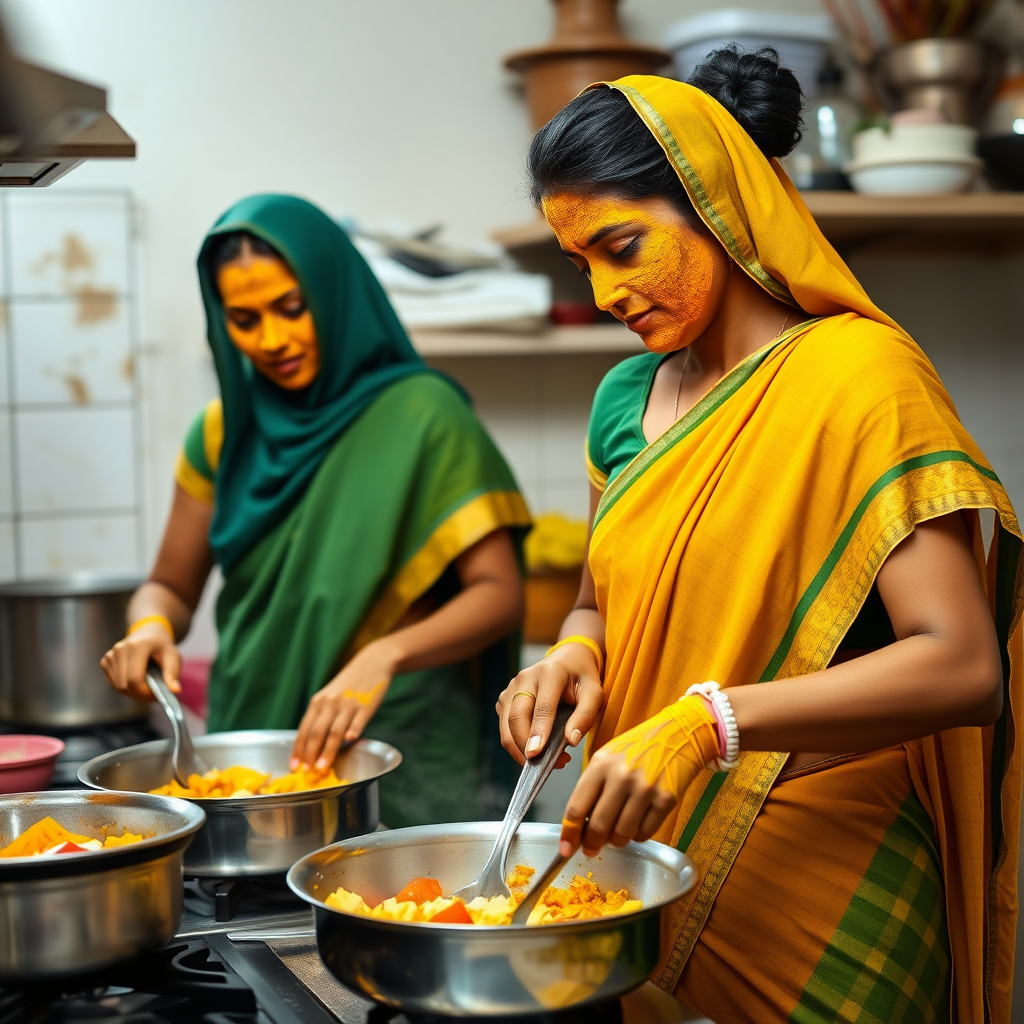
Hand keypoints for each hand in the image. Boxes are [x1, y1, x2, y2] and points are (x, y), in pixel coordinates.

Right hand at [100, 623, 180, 700]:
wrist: (149, 633)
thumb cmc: (162, 646)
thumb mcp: (173, 656)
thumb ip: (173, 673)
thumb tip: (175, 691)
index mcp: (138, 646)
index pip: (135, 679)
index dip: (145, 692)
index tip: (157, 695)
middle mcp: (120, 649)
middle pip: (124, 685)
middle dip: (140, 695)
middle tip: (153, 695)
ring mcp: (111, 654)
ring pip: (117, 687)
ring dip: (132, 693)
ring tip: (146, 687)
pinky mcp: (105, 660)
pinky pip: (113, 683)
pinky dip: (125, 688)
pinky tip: (136, 681)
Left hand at [291, 640, 395, 770]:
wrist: (372, 663)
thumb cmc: (349, 684)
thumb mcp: (330, 697)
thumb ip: (321, 717)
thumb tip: (312, 745)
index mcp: (318, 702)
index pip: (304, 729)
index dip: (299, 749)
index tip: (295, 766)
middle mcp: (330, 702)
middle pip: (317, 732)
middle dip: (310, 754)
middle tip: (308, 773)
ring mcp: (348, 703)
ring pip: (335, 731)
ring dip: (328, 751)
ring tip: (322, 768)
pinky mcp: (366, 704)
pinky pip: (358, 720)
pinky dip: (353, 730)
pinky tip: (350, 741)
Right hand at [496, 640, 604, 768]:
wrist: (567, 659)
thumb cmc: (582, 677)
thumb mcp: (594, 693)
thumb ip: (585, 716)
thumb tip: (572, 740)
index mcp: (549, 673)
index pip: (542, 707)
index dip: (538, 732)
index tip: (536, 754)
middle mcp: (525, 678)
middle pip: (517, 718)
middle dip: (525, 746)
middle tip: (546, 765)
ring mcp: (511, 688)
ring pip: (506, 726)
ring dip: (521, 749)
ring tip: (548, 759)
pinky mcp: (505, 698)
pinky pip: (505, 727)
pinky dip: (517, 744)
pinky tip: (538, 747)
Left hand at [558, 695, 719, 856]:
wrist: (679, 733)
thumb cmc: (640, 746)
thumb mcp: (609, 756)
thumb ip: (593, 786)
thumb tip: (580, 824)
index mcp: (601, 764)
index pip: (577, 807)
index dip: (569, 833)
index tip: (565, 849)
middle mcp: (621, 776)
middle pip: (598, 825)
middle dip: (592, 843)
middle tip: (591, 848)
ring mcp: (645, 788)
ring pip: (622, 834)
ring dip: (617, 840)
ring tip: (618, 832)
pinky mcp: (666, 799)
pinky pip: (646, 833)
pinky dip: (639, 835)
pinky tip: (638, 823)